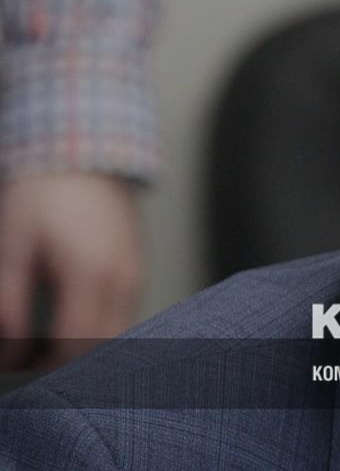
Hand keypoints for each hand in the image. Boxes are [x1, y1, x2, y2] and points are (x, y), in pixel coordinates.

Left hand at [0, 173, 143, 368]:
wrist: (84, 158)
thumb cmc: (45, 197)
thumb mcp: (12, 248)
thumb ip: (9, 304)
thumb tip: (10, 352)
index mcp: (90, 276)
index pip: (74, 348)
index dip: (46, 369)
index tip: (20, 370)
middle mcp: (123, 281)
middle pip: (103, 350)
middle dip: (68, 365)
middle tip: (34, 365)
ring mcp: (136, 276)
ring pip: (119, 337)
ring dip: (88, 349)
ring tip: (51, 348)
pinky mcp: (138, 270)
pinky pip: (126, 316)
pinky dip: (102, 330)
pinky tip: (75, 324)